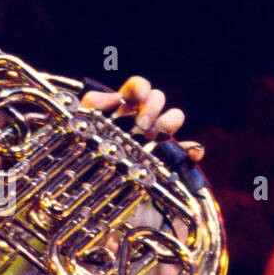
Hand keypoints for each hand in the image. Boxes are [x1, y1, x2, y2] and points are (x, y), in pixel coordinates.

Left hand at [80, 77, 204, 162]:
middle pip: (158, 98)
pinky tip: (190, 152)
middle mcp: (142, 118)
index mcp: (123, 107)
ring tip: (154, 137)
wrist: (91, 187)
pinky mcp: (166, 159)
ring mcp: (155, 137)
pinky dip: (193, 149)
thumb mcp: (80, 123)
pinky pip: (188, 151)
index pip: (139, 87)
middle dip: (152, 108)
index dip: (141, 88)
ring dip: (168, 122)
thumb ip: (92, 103)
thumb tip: (116, 97)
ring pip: (175, 116)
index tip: (139, 98)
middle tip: (140, 127)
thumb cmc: (84, 150)